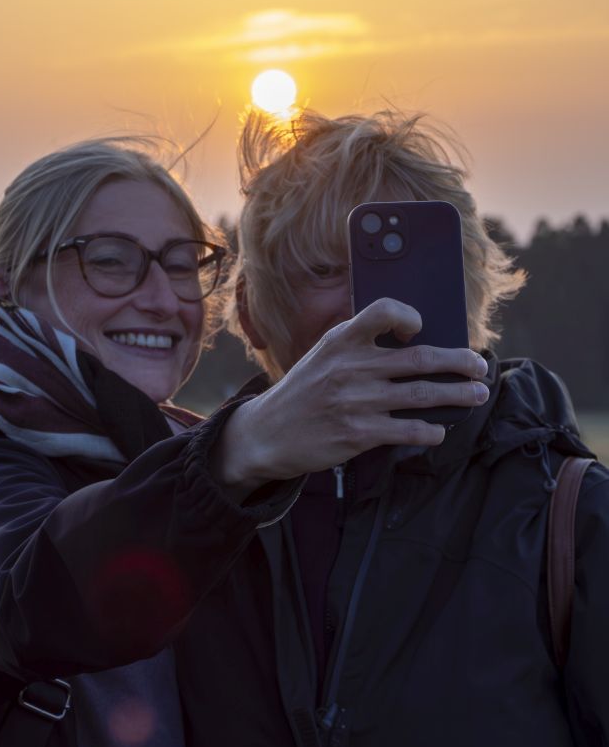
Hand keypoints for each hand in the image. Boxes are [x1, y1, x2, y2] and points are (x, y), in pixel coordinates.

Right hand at [211, 298, 488, 494]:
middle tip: (480, 367)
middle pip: (420, 359)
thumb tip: (415, 344)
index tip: (423, 327)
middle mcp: (351, 367)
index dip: (410, 316)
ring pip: (423, 395)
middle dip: (460, 362)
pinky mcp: (359, 434)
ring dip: (458, 395)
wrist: (267, 433)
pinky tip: (439, 429)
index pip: (384, 312)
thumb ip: (359, 346)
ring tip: (477, 395)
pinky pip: (408, 431)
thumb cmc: (304, 391)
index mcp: (341, 340)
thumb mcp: (323, 356)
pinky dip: (431, 430)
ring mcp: (356, 402)